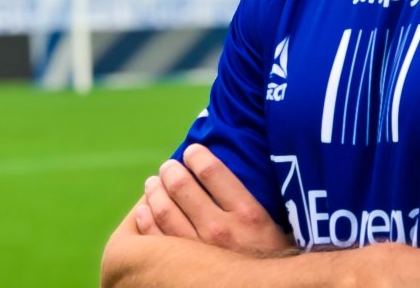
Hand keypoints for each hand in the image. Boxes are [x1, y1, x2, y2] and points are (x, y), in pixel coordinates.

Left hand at [134, 144, 295, 257]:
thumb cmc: (275, 259)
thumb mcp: (273, 225)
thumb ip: (252, 200)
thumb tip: (230, 170)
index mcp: (247, 214)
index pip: (211, 172)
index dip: (197, 156)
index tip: (192, 152)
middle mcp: (220, 230)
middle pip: (181, 187)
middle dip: (170, 171)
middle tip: (168, 167)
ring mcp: (199, 251)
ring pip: (164, 210)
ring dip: (154, 191)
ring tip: (153, 183)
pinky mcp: (183, 268)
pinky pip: (156, 238)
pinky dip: (146, 220)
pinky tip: (144, 210)